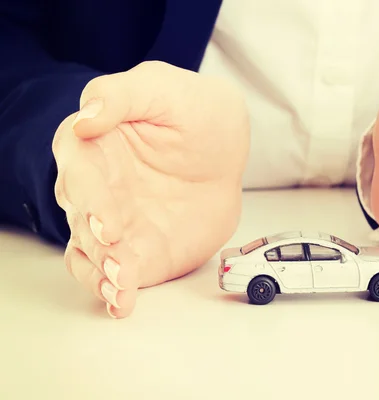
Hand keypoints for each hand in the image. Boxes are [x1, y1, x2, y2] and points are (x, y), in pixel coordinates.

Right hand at [53, 61, 249, 317]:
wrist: (225, 149)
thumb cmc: (193, 112)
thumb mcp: (163, 88)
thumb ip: (123, 95)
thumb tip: (87, 118)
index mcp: (95, 145)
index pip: (78, 171)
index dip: (90, 198)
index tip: (107, 220)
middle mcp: (97, 187)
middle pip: (80, 218)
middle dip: (96, 242)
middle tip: (118, 257)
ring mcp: (114, 222)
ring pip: (90, 252)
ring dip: (100, 273)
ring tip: (122, 286)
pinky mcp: (135, 249)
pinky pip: (114, 274)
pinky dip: (115, 291)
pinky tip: (124, 302)